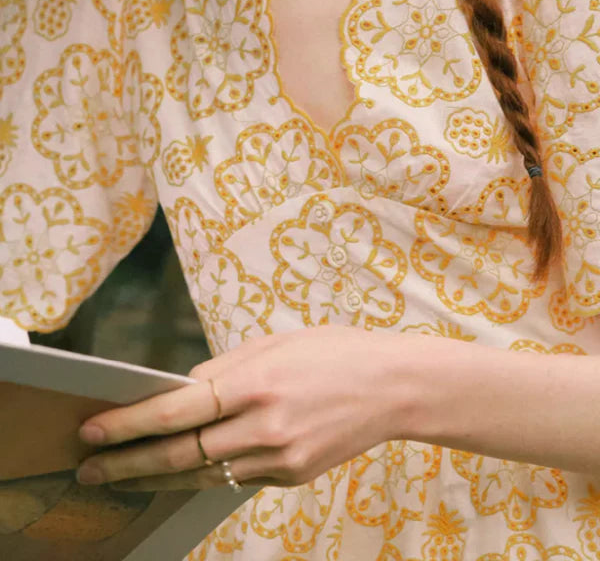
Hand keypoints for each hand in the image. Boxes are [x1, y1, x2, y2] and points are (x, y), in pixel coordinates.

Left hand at [76, 326, 421, 490]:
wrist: (393, 387)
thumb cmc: (333, 352)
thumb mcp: (274, 344)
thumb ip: (223, 371)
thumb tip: (179, 392)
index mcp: (256, 383)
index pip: (175, 410)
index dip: (128, 424)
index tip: (91, 430)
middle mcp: (264, 427)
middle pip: (180, 454)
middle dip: (128, 463)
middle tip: (89, 469)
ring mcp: (279, 459)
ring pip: (202, 475)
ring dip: (157, 477)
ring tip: (120, 477)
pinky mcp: (291, 477)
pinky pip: (236, 477)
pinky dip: (203, 474)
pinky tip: (179, 472)